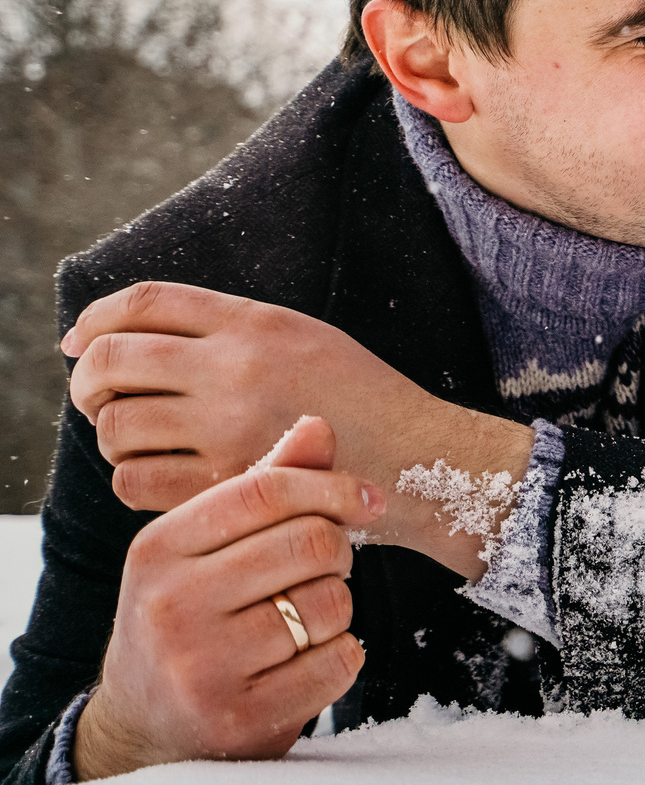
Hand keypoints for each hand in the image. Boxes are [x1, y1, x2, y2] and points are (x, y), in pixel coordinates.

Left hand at [63, 281, 530, 572]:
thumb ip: (232, 332)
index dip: (94, 319)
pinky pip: (135, 480)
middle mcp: (236, 367)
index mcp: (257, 323)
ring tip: (143, 442)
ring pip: (116, 424)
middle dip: (88, 381)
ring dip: (114, 435)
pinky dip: (135, 479)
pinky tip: (164, 477)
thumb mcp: (308, 339)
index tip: (79, 341)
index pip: (144, 302)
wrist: (425, 460)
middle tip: (100, 397)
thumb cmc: (364, 401)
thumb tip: (133, 334)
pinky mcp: (230, 482)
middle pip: (111, 360)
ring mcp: (230, 427)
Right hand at [73, 417, 380, 781]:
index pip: (264, 491)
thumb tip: (317, 424)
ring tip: (304, 620)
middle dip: (338, 552)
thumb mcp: (206, 549)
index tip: (368, 501)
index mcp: (157, 548)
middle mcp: (170, 605)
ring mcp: (200, 667)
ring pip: (331, 603)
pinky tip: (307, 663)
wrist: (148, 726)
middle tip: (326, 569)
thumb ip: (264, 488)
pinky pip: (339, 662)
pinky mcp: (239, 718)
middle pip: (310, 543)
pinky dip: (342, 657)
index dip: (333, 487)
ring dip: (338, 609)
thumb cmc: (193, 618)